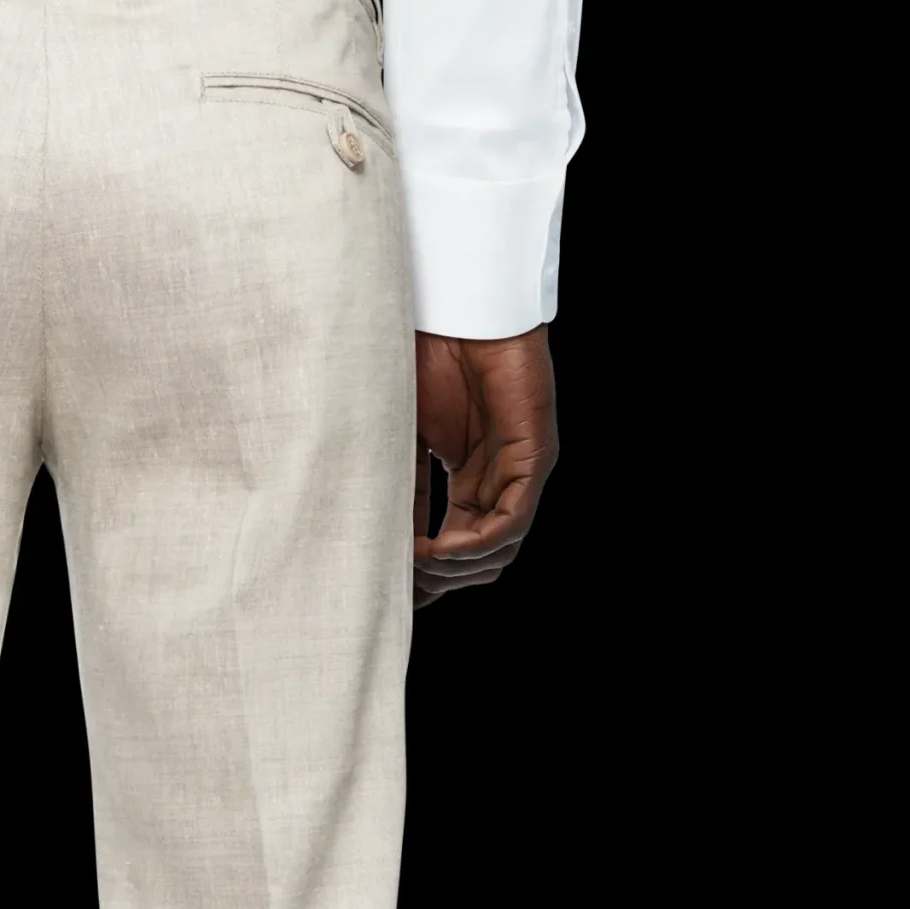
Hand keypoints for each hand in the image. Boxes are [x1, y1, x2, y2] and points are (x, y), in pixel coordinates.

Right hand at [413, 325, 557, 607]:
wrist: (451, 309)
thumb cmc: (423, 358)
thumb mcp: (399, 440)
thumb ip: (398, 490)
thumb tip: (375, 545)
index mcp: (470, 478)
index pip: (456, 546)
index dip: (426, 577)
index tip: (393, 598)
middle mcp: (498, 481)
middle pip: (478, 560)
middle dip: (438, 580)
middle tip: (399, 585)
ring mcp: (518, 471)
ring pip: (497, 551)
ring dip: (452, 569)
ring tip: (412, 563)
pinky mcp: (534, 457)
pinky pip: (511, 523)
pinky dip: (473, 545)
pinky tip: (436, 549)